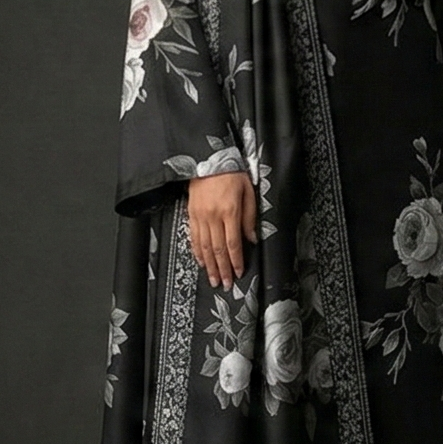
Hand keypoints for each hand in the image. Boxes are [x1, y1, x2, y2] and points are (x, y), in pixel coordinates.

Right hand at [188, 172, 254, 287]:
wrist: (208, 159)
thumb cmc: (232, 174)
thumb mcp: (248, 192)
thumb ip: (250, 217)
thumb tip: (251, 239)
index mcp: (230, 211)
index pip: (233, 243)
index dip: (236, 261)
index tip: (239, 273)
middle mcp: (213, 216)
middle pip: (218, 249)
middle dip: (223, 269)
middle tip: (225, 284)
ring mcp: (200, 216)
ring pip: (205, 247)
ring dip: (210, 266)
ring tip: (213, 279)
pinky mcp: (191, 214)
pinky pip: (194, 237)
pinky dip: (197, 252)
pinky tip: (201, 262)